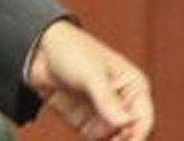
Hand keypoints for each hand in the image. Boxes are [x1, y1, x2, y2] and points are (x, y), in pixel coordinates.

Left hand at [27, 20, 153, 139]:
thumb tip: (125, 123)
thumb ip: (107, 100)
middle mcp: (124, 104)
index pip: (144, 120)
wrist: (40, 53)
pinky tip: (86, 140)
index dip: (138, 138)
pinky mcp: (88, 126)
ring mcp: (105, 117)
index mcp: (135, 87)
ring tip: (92, 136)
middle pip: (133, 136)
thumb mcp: (91, 74)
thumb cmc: (72, 52)